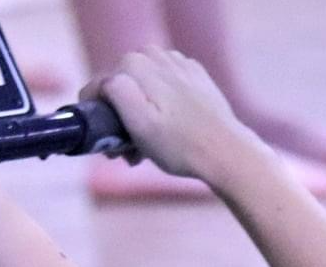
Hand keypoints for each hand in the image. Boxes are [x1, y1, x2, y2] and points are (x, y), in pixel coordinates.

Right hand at [81, 48, 258, 188]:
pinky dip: (163, 106)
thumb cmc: (180, 145)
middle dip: (122, 117)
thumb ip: (114, 92)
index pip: (101, 87)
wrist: (226, 152)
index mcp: (135, 63)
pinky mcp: (196, 77)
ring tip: (150, 145)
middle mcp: (155, 55)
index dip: (99, 117)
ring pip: (145, 87)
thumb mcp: (139, 123)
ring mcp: (178, 63)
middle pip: (125, 86)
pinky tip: (170, 130)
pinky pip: (167, 88)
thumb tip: (105, 82)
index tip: (108, 144)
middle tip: (129, 151)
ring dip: (142, 113)